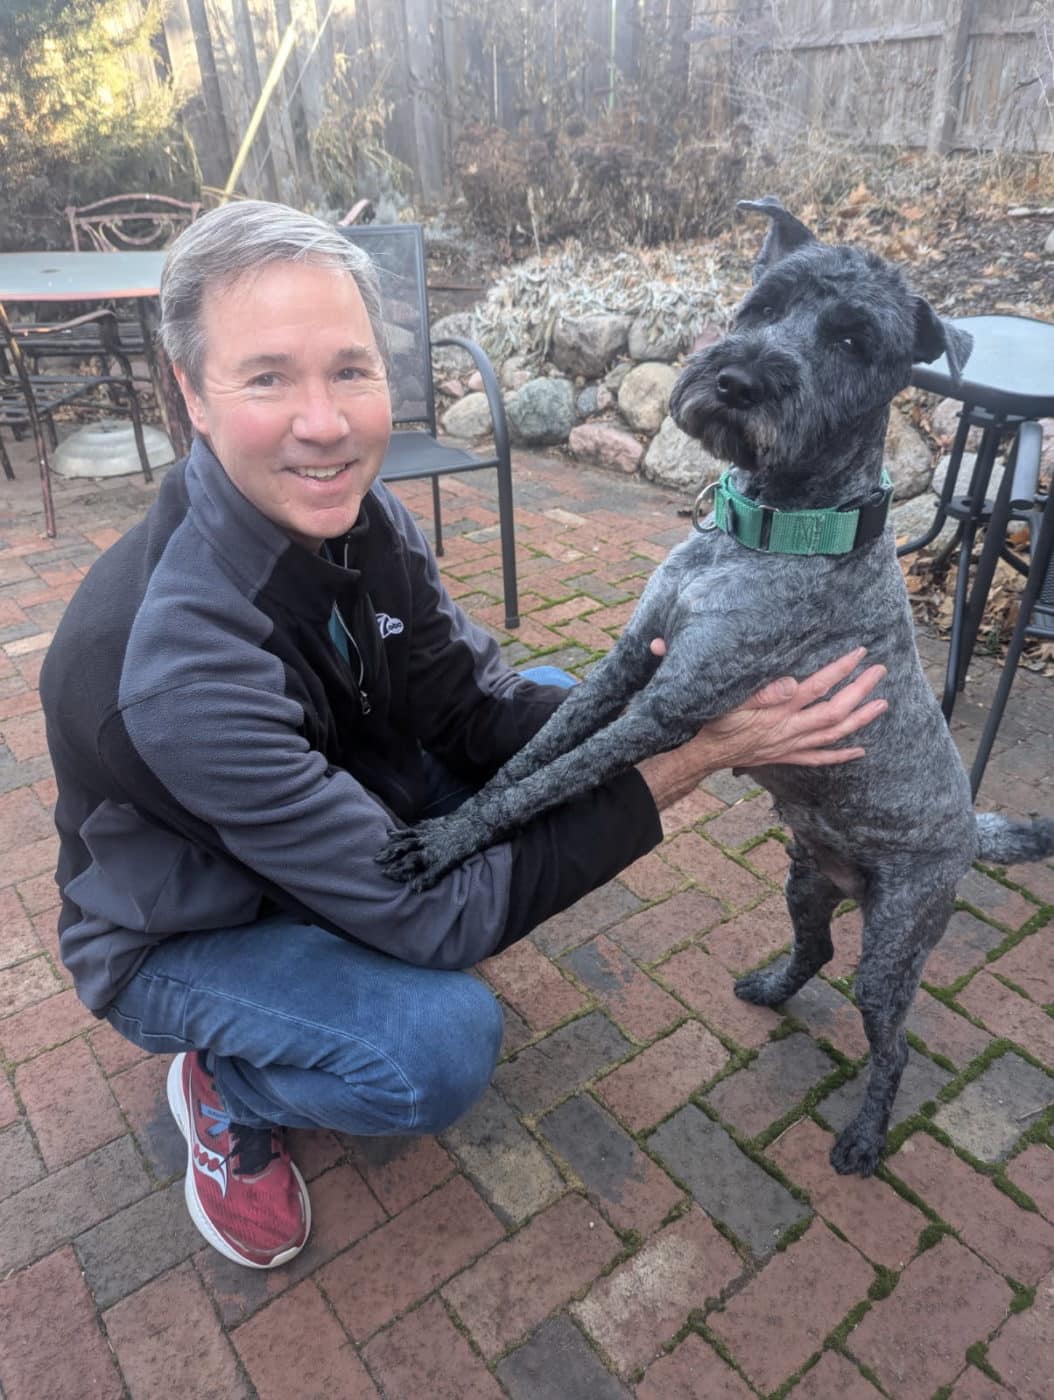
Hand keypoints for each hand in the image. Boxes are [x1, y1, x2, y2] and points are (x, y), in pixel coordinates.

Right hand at [681, 644, 887, 769]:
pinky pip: (820, 758)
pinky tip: (860, 750)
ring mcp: (792, 745)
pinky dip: (842, 755)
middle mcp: (790, 729)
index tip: (859, 653)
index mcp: (779, 711)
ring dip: (861, 719)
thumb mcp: (731, 703)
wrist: (707, 754)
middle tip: (879, 671)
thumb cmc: (717, 723)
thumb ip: (762, 694)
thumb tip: (791, 683)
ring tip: (882, 704)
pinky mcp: (788, 755)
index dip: (841, 670)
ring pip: (834, 734)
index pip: (818, 687)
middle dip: (860, 690)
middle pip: (835, 711)